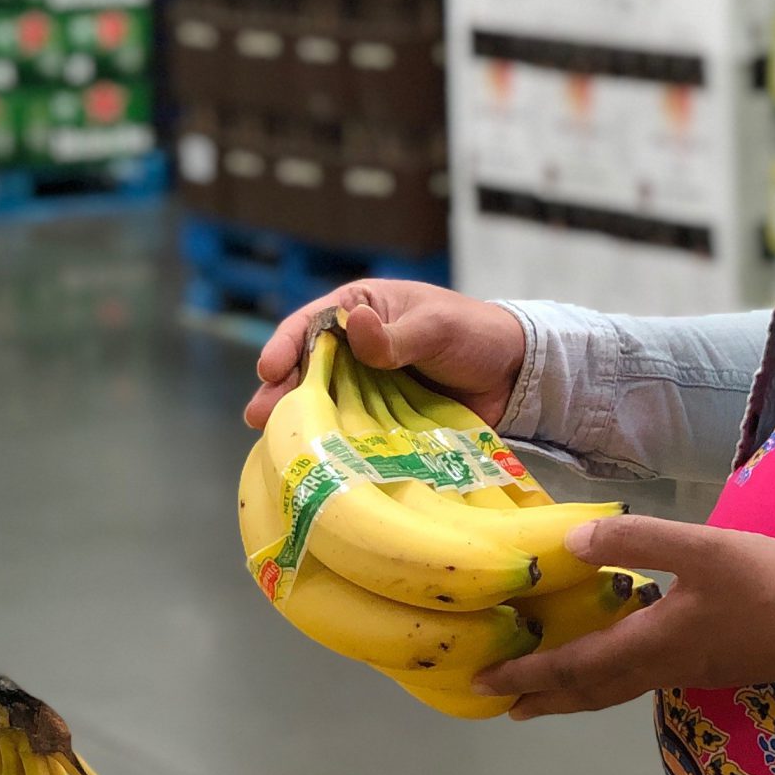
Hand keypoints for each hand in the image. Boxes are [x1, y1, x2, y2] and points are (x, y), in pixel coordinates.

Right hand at [244, 280, 525, 431]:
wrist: (516, 375)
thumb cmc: (475, 333)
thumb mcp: (436, 326)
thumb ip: (397, 335)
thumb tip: (358, 328)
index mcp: (362, 311)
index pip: (312, 324)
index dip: (286, 345)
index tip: (269, 369)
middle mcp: (356, 349)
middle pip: (308, 370)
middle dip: (281, 392)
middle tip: (259, 418)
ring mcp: (368, 388)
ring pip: (325, 404)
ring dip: (302, 423)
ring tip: (278, 445)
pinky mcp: (383, 421)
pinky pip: (353, 433)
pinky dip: (335, 446)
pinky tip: (317, 463)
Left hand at [474, 516, 774, 718]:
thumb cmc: (765, 584)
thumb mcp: (701, 549)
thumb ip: (637, 542)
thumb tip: (573, 543)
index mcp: (651, 642)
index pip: (575, 666)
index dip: (528, 673)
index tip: (486, 681)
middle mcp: (659, 668)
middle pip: (589, 692)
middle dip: (543, 697)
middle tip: (502, 702)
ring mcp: (684, 672)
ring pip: (614, 690)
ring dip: (573, 694)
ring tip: (543, 693)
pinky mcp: (704, 666)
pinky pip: (637, 680)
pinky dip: (606, 680)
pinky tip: (611, 661)